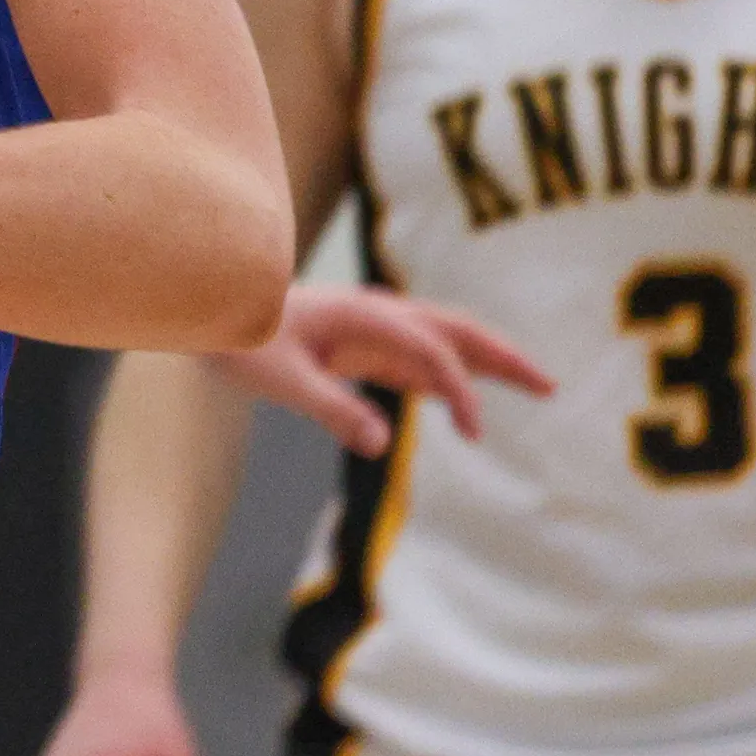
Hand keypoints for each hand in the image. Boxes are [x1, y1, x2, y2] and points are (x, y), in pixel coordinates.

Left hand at [211, 285, 554, 455]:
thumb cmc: (239, 340)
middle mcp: (375, 315)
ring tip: (532, 387)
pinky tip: (462, 404)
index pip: (431, 351)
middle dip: (503, 357)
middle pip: (455, 330)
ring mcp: (369, 328)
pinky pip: (414, 359)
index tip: (474, 432)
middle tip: (548, 387)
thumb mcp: (280, 380)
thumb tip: (380, 445)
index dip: (459, 389)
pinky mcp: (358, 344)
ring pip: (442, 341)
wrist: (207, 310)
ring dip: (485, 362)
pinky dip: (446, 377)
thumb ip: (330, 409)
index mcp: (363, 316)